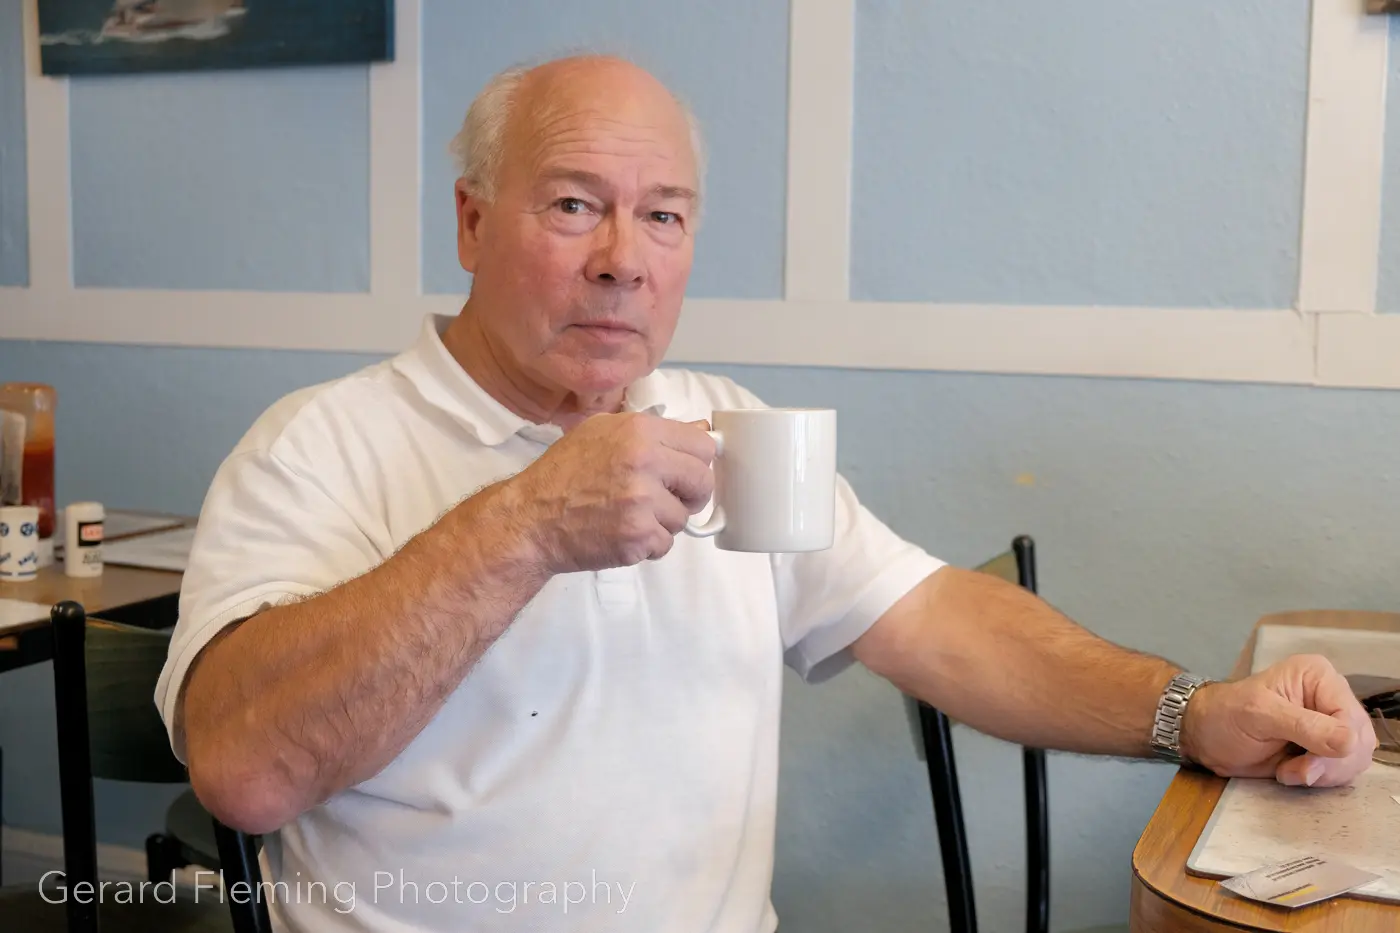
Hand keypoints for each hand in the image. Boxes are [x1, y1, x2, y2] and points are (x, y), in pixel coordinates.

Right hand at [508, 413, 715, 572]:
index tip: (683, 472)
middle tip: (665, 499)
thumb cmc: (562, 475)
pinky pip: (665, 543)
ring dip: (662, 522)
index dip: (695, 462)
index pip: (703, 445)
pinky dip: (648, 544)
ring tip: (630, 516)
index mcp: (638, 431)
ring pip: (683, 517)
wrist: (530, 519)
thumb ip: (652, 432)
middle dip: (689, 494)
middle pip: (703, 481)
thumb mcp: (601, 433)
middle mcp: (643, 462)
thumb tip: (703, 432)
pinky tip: (622, 533)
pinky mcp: (637, 536)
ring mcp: (642, 502)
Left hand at [1181, 654, 1376, 786]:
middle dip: (1330, 764)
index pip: (1351, 717)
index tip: (1306, 762)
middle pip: (1360, 741)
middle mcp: (1331, 697)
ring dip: (1324, 774)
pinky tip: (1291, 772)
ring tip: (1288, 769)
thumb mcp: (1260, 715)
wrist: (1206, 737)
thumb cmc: (1225, 715)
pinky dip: (1321, 780)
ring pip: (1356, 760)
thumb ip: (1305, 726)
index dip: (1338, 746)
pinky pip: (1343, 771)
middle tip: (1294, 770)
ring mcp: (1331, 725)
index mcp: (1318, 677)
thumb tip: (1350, 742)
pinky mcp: (1325, 749)